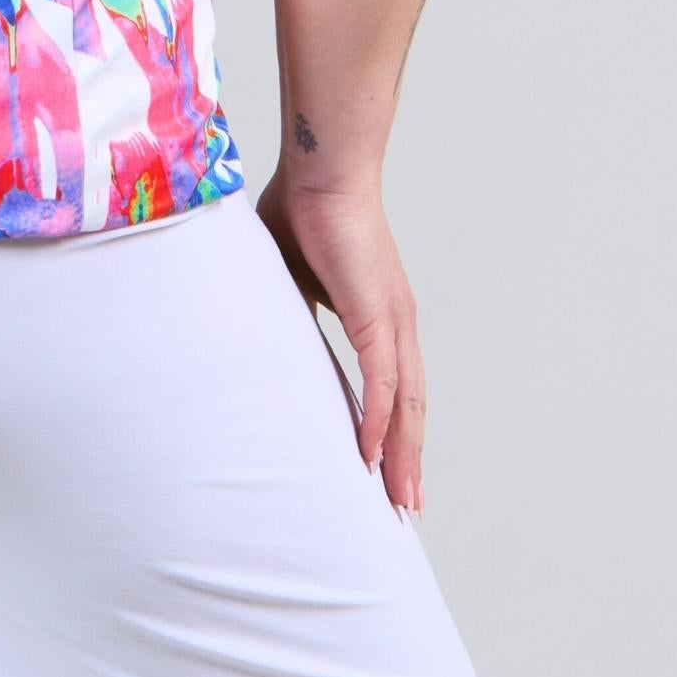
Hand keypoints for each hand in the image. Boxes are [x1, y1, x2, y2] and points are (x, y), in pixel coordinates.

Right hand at [254, 168, 427, 512]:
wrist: (320, 170)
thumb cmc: (300, 212)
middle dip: (409, 458)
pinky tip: (371, 457)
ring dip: (403, 454)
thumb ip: (287, 312)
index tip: (386, 467)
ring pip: (406, 404)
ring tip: (400, 498)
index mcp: (380, 314)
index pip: (394, 385)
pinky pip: (383, 383)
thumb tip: (265, 336)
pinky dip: (379, 423)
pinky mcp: (377, 315)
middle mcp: (397, 323)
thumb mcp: (289, 280)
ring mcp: (392, 321)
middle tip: (407, 505)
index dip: (393, 428)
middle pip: (411, 406)